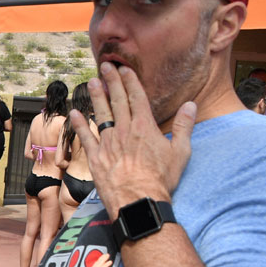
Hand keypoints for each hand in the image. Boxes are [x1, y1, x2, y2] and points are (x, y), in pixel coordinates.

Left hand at [70, 63, 194, 218]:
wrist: (138, 200)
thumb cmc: (161, 179)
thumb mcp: (180, 152)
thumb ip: (184, 127)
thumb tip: (191, 105)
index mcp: (144, 127)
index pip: (136, 97)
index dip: (130, 82)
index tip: (124, 69)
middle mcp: (124, 130)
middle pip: (117, 101)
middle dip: (111, 82)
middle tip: (105, 66)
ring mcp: (108, 143)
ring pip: (101, 114)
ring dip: (96, 97)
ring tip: (92, 82)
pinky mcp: (96, 157)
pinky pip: (86, 137)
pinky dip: (80, 124)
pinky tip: (75, 113)